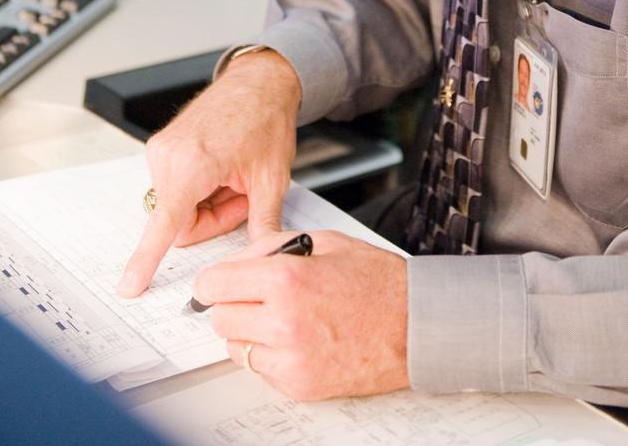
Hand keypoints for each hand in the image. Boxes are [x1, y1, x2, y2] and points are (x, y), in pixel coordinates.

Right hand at [116, 50, 301, 296]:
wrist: (260, 81)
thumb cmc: (267, 119)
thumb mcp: (272, 178)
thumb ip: (264, 225)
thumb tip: (265, 259)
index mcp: (193, 163)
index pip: (166, 223)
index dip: (147, 259)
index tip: (129, 285)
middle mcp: (169, 154)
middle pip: (181, 222)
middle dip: (213, 217)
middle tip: (242, 191)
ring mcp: (162, 149)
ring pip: (178, 207)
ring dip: (208, 202)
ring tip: (234, 174)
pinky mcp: (162, 146)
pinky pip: (176, 188)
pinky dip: (199, 187)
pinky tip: (221, 167)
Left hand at [196, 230, 408, 400]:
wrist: (414, 326)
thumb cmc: (377, 282)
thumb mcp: (324, 242)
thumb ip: (273, 247)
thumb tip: (238, 261)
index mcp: (286, 280)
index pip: (215, 284)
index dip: (212, 281)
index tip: (214, 282)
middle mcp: (282, 322)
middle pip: (220, 318)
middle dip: (230, 303)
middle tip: (251, 296)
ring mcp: (290, 359)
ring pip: (235, 347)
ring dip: (247, 331)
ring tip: (278, 316)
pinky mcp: (299, 385)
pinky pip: (260, 370)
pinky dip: (268, 354)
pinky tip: (295, 336)